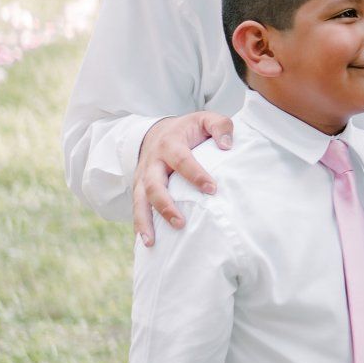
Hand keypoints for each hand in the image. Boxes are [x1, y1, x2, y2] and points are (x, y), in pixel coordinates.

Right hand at [134, 111, 233, 246]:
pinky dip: (139, 225)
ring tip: (151, 242)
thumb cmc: (188, 129)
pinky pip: (137, 208)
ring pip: (140, 200)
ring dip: (145, 221)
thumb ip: (220, 126)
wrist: (158, 131)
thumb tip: (226, 146)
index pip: (182, 160)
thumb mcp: (205, 119)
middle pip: (155, 185)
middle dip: (166, 205)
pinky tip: (145, 243)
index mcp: (170, 144)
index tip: (212, 189)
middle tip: (180, 223)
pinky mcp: (139, 188)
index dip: (196, 175)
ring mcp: (143, 176)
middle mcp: (153, 162)